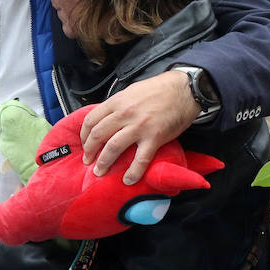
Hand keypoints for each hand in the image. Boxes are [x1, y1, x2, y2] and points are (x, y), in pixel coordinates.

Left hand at [78, 70, 199, 184]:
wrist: (184, 90)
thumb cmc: (159, 89)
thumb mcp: (132, 91)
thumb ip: (118, 105)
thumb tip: (106, 118)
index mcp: (118, 101)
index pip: (91, 120)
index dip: (84, 135)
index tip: (84, 144)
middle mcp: (124, 113)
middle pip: (98, 135)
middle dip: (89, 151)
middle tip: (88, 161)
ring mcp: (139, 126)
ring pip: (113, 148)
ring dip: (104, 162)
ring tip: (100, 172)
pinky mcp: (155, 137)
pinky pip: (140, 159)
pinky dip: (133, 172)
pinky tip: (128, 180)